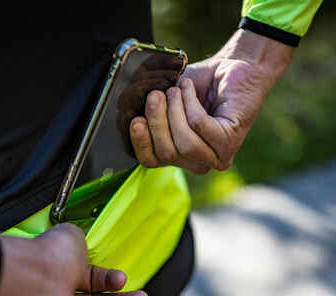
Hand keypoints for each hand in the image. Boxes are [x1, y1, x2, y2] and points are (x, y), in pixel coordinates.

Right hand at [130, 30, 293, 173]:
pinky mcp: (229, 143)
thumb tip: (127, 115)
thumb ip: (149, 112)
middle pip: (167, 154)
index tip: (135, 120)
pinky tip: (191, 88)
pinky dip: (191, 103)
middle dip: (157, 122)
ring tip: (177, 89)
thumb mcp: (167, 100)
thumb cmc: (200, 84)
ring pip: (184, 144)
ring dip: (176, 111)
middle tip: (156, 95)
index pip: (151, 161)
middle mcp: (196, 163)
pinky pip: (199, 127)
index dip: (141, 143)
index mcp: (178, 157)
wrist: (234, 65)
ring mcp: (215, 157)